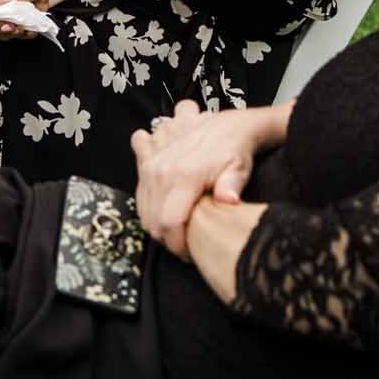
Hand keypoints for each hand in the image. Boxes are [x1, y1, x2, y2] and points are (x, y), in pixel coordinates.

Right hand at [0, 0, 50, 38]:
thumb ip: (17, 2)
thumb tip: (16, 16)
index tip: (12, 10)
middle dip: (2, 28)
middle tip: (16, 26)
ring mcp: (2, 20)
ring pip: (0, 35)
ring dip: (16, 32)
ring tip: (28, 24)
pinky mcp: (13, 27)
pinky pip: (15, 37)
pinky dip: (25, 34)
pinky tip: (32, 27)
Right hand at [132, 100, 278, 261]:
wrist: (229, 124)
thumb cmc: (236, 151)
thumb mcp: (239, 169)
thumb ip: (231, 187)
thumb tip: (229, 200)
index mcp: (183, 175)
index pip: (168, 224)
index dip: (178, 245)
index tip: (191, 253)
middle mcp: (162, 169)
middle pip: (153, 219)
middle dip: (168, 239)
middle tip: (188, 243)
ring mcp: (152, 162)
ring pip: (143, 207)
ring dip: (157, 221)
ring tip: (180, 225)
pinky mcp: (148, 156)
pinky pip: (139, 187)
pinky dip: (148, 200)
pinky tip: (165, 203)